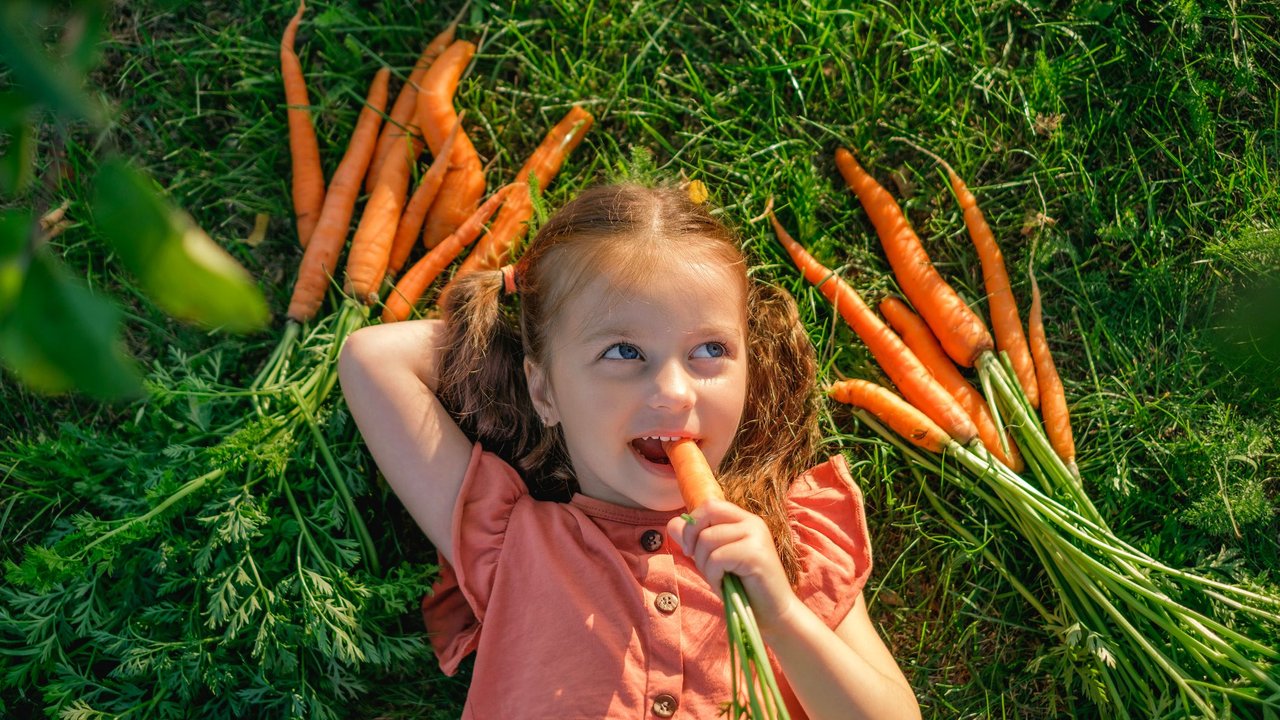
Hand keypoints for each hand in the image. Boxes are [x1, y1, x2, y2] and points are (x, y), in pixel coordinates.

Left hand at [666, 499, 800, 633]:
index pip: (710, 504)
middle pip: (707, 513)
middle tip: (702, 564)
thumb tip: (672, 523)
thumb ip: (695, 541)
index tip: (690, 550)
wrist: (773, 614)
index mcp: (744, 520)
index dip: (692, 524)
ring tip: (719, 579)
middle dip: (693, 540)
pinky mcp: (756, 554)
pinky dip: (713, 576)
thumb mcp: (713, 561)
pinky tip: (724, 586)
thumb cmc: (742, 589)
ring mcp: (756, 536)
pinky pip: (717, 558)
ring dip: (705, 565)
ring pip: (708, 539)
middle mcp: (752, 523)